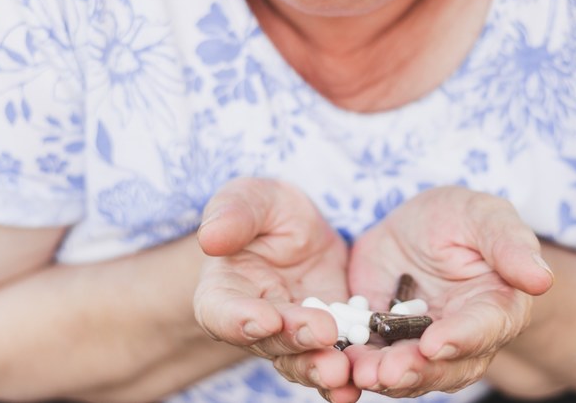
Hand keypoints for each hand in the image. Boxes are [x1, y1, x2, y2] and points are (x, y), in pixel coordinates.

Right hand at [194, 177, 360, 402]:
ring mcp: (293, 336)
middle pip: (269, 342)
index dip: (239, 320)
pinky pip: (337, 358)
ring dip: (321, 367)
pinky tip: (365, 376)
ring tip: (343, 372)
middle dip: (296, 342)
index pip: (221, 313)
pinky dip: (351, 370)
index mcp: (223, 292)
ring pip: (302, 360)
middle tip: (323, 335)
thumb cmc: (264, 211)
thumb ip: (233, 214)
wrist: (302, 228)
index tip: (265, 319)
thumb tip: (210, 238)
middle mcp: (254, 324)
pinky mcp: (329, 338)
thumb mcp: (251, 198)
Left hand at [343, 186, 553, 397]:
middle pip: (446, 365)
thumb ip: (510, 245)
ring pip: (408, 372)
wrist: (420, 228)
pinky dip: (354, 366)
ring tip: (360, 373)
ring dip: (384, 377)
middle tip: (387, 371)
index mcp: (495, 308)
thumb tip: (541, 279)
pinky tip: (336, 365)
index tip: (435, 342)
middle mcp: (460, 338)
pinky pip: (371, 360)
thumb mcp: (485, 217)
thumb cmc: (465, 220)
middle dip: (416, 370)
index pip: (484, 328)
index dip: (461, 338)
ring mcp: (419, 344)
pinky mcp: (382, 341)